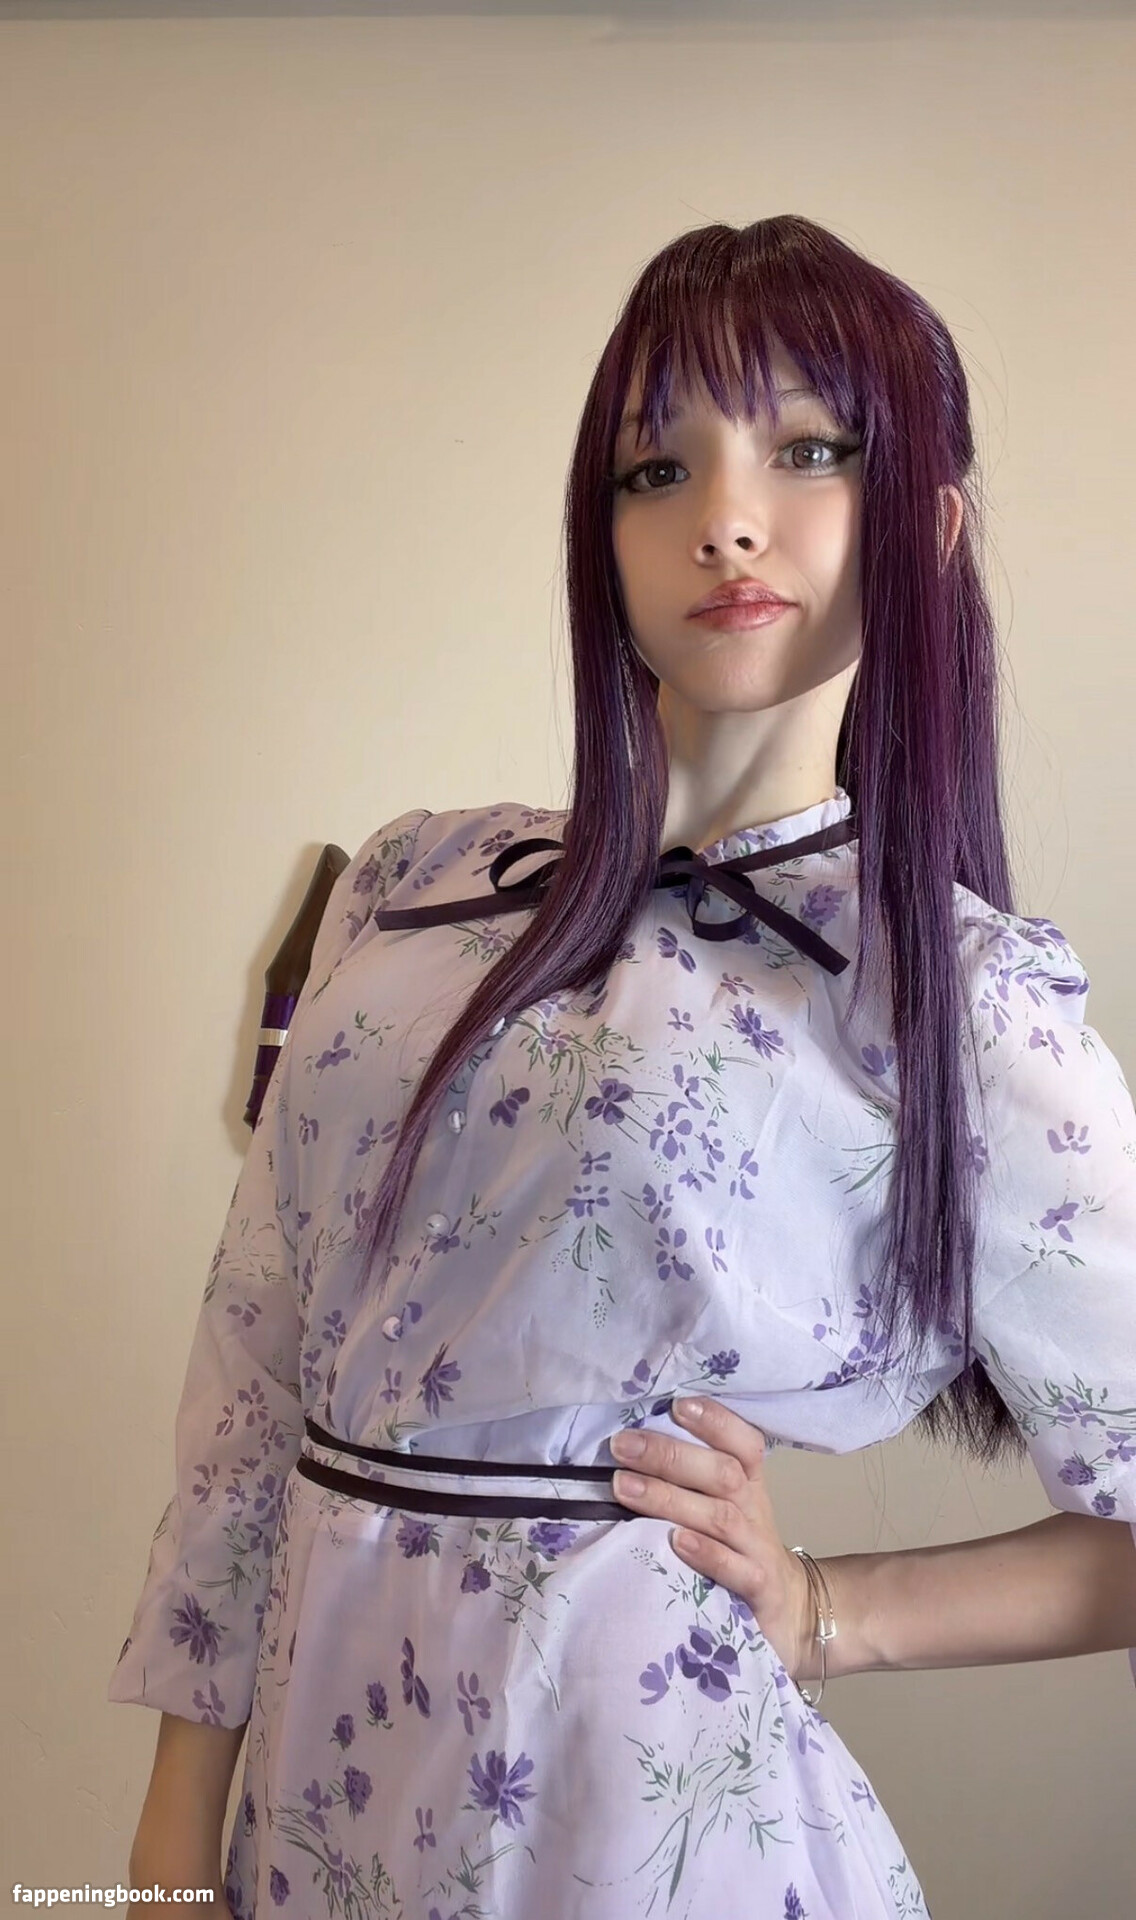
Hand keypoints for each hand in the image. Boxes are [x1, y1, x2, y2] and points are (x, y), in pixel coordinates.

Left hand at [609, 1396, 818, 1680]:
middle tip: (622, 1445)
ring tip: (625, 1487)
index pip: (743, 1442)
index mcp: (748, 1483)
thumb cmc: (738, 1546)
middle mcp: (753, 1509)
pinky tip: (675, 1541)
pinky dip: (706, 1554)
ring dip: (670, 1498)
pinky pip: (734, 1569)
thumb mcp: (723, 1506)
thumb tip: (626, 1445)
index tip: (677, 1405)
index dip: (716, 1421)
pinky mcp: (757, 1589)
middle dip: (670, 1455)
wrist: (787, 1610)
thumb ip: (689, 1477)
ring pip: (719, 1517)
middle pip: (722, 1473)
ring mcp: (757, 1549)